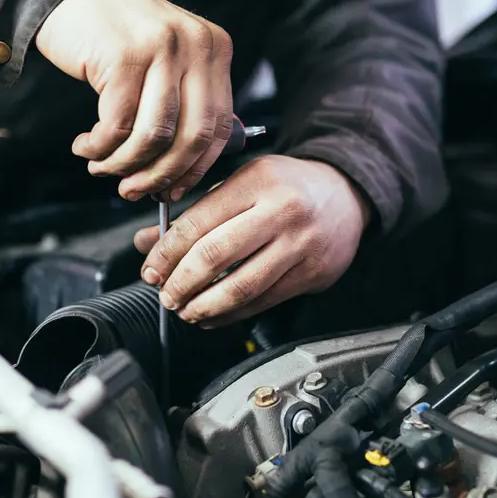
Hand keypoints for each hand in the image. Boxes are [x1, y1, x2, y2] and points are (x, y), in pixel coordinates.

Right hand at [35, 0, 234, 200]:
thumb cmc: (114, 37)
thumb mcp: (164, 62)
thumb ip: (182, 104)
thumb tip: (181, 174)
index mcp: (215, 49)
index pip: (220, 126)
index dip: (196, 168)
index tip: (173, 189)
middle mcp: (197, 45)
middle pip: (192, 136)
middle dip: (160, 174)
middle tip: (132, 190)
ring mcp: (162, 48)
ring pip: (154, 136)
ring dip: (124, 164)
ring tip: (101, 167)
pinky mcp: (125, 56)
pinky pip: (117, 125)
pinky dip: (99, 147)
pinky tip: (86, 147)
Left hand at [134, 155, 370, 326]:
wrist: (347, 194)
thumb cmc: (288, 187)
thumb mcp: (242, 183)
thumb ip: (197, 212)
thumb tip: (149, 242)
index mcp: (257, 181)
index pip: (199, 222)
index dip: (167, 253)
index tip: (151, 269)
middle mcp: (281, 211)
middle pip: (216, 255)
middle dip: (181, 282)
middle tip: (165, 294)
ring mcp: (300, 244)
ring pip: (241, 286)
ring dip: (204, 305)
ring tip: (185, 310)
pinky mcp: (313, 273)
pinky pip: (264, 302)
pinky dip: (232, 315)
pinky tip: (213, 316)